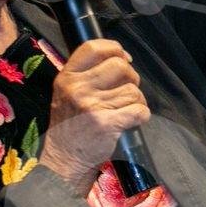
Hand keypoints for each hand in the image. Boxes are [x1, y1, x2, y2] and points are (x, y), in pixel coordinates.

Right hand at [38, 39, 149, 194]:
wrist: (64, 159)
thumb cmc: (71, 124)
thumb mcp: (68, 92)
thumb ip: (88, 73)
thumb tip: (122, 57)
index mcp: (67, 77)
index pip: (94, 47)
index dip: (114, 49)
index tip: (124, 59)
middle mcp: (77, 89)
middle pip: (120, 67)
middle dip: (131, 78)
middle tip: (125, 92)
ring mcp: (91, 106)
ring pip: (133, 91)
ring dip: (136, 101)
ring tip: (124, 111)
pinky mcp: (106, 124)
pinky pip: (139, 110)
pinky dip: (141, 116)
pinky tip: (132, 121)